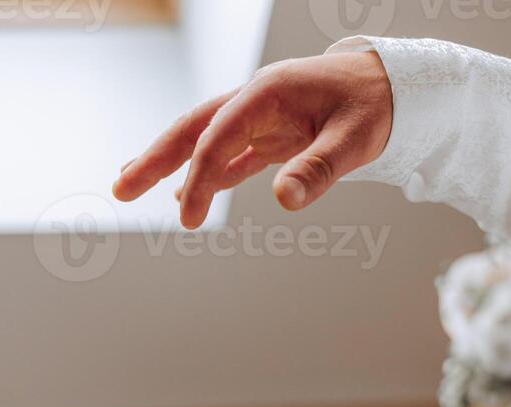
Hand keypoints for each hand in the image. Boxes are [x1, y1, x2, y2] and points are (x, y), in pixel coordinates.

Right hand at [112, 51, 392, 228]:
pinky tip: (186, 192)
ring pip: (204, 139)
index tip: (187, 218)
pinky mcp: (269, 133)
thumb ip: (319, 168)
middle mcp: (255, 101)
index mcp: (268, 95)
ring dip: (170, 164)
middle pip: (193, 129)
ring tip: (131, 184)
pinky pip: (229, 153)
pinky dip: (206, 172)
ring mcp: (259, 117)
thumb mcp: (355, 139)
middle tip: (120, 188)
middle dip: (155, 158)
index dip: (198, 178)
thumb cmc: (374, 106)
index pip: (218, 138)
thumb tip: (286, 201)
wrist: (390, 84)